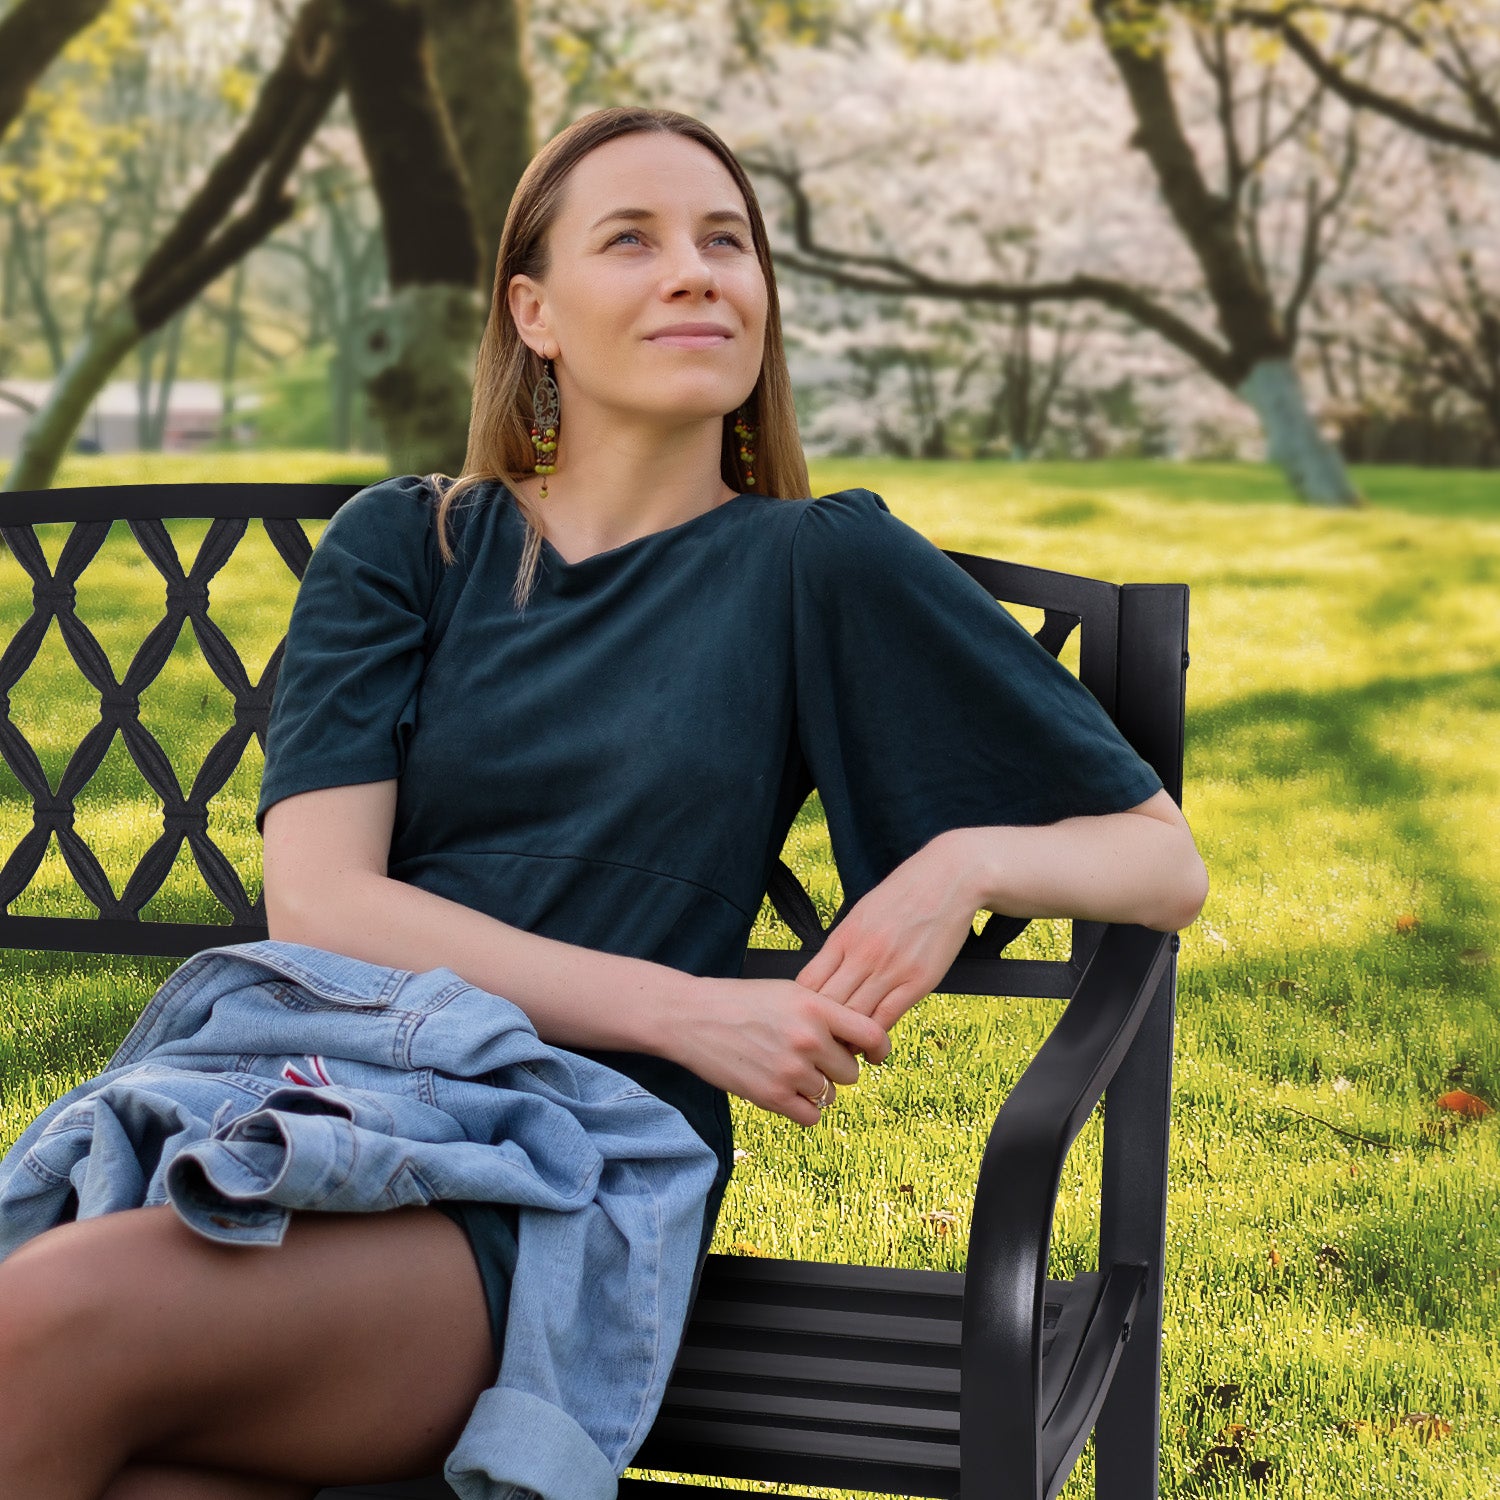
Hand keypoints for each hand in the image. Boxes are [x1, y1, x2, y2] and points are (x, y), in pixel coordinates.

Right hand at [672, 977, 890, 1128]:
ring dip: (816, 1088)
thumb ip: (824, 1012)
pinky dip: (804, 1109)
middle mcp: (809, 1039)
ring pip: (830, 1094)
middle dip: (836, 1069)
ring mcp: (791, 1070)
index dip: (879, 1049)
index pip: (871, 1035)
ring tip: (790, 1071)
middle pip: (851, 1071)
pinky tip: (788, 1092)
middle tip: (813, 1060)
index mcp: (816, 1007)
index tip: (874, 1055)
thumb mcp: (789, 992)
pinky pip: (811, 1116)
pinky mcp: (772, 1096)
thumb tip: (857, 1039)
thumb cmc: (740, 1001)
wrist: (692, 1017)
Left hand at [794, 830, 979, 1033]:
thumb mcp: (863, 912)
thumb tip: (827, 971)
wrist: (949, 878)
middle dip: (820, 1029)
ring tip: (844, 1051)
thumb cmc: (905, 893)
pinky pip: (886, 1019)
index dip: (802, 1008)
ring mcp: (889, 969)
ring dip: (847, 1040)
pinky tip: (872, 1046)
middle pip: (827, 1006)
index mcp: (844, 936)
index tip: (806, 1019)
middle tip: (821, 1043)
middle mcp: (862, 955)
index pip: (808, 983)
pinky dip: (875, 1037)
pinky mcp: (918, 981)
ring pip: (854, 1018)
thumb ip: (844, 942)